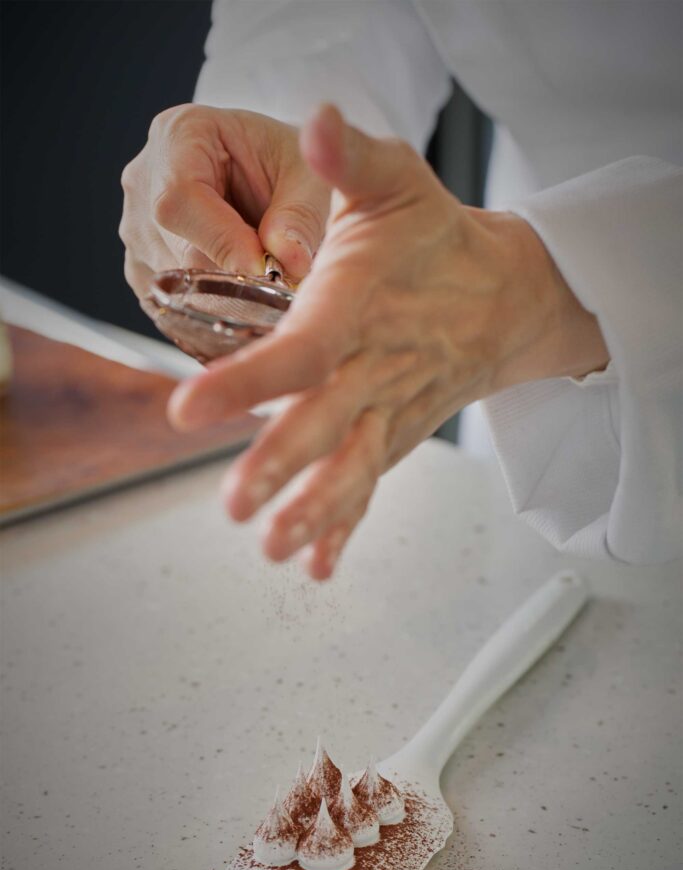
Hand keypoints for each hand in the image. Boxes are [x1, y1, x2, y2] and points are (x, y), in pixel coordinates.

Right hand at [119, 104, 330, 294]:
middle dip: (233, 275)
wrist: (275, 176)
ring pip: (175, 284)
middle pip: (177, 250)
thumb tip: (289, 262)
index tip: (267, 269)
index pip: (180, 198)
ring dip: (226, 294)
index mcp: (180, 134)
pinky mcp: (143, 268)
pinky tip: (239, 288)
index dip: (223, 241)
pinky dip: (211, 306)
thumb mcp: (309, 176)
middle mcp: (145, 181)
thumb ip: (301, 214)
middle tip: (281, 281)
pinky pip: (172, 303)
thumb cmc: (290, 165)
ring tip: (263, 274)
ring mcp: (136, 229)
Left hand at [168, 105, 607, 579]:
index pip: (303, 349)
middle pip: (326, 422)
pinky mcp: (397, 434)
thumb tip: (318, 121)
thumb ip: (353, 158)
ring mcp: (390, 409)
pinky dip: (345, 528)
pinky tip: (316, 567)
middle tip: (235, 505)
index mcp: (360, 306)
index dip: (248, 380)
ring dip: (314, 511)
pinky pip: (372, 485)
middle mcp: (375, 366)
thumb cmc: (438, 239)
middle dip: (281, 466)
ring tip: (272, 549)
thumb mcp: (399, 182)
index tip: (190, 408)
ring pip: (352, 467)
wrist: (508, 297)